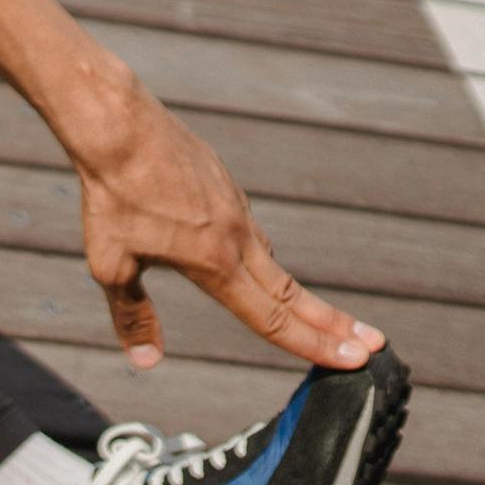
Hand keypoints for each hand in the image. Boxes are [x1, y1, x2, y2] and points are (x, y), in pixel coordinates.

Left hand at [69, 73, 384, 371]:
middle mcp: (237, 236)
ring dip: (290, 289)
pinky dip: (250, 249)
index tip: (355, 361)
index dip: (314, 345)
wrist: (118, 124)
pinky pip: (243, 225)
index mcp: (216, 263)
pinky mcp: (224, 181)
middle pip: (292, 293)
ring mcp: (235, 205)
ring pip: (266, 256)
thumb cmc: (110, 195)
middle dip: (333, 324)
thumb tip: (146, 360)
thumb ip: (132, 316)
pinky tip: (234, 252)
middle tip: (374, 346)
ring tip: (313, 316)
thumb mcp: (110, 264)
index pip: (273, 318)